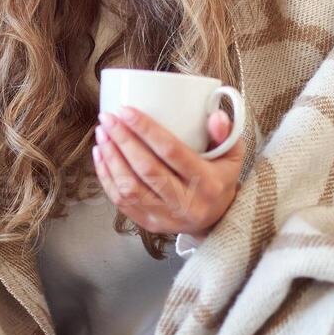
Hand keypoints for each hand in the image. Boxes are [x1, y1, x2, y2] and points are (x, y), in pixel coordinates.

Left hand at [92, 105, 244, 238]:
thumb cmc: (221, 179)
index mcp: (208, 183)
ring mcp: (166, 217)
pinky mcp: (150, 224)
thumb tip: (215, 116)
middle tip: (108, 118)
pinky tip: (101, 156)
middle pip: (146, 169)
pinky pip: (122, 202)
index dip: (146, 129)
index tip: (126, 110)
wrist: (218, 220)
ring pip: (130, 188)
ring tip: (102, 135)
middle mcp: (187, 203)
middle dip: (123, 140)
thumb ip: (225, 132)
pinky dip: (107, 177)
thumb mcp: (232, 154)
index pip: (172, 151)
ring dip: (111, 159)